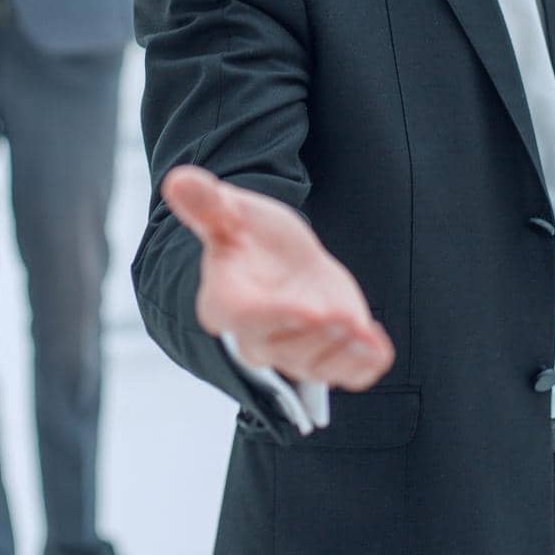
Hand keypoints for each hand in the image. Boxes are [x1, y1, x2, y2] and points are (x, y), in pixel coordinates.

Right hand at [163, 164, 394, 390]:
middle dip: (315, 336)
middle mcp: (256, 337)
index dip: (275, 315)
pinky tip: (377, 347)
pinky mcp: (327, 358)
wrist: (284, 263)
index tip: (305, 308)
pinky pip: (346, 374)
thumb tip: (177, 179)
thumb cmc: (252, 239)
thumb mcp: (232, 213)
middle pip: (282, 348)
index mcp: (227, 301)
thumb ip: (207, 203)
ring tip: (361, 331)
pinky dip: (363, 366)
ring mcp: (293, 352)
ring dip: (343, 352)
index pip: (244, 317)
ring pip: (315, 366)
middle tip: (341, 318)